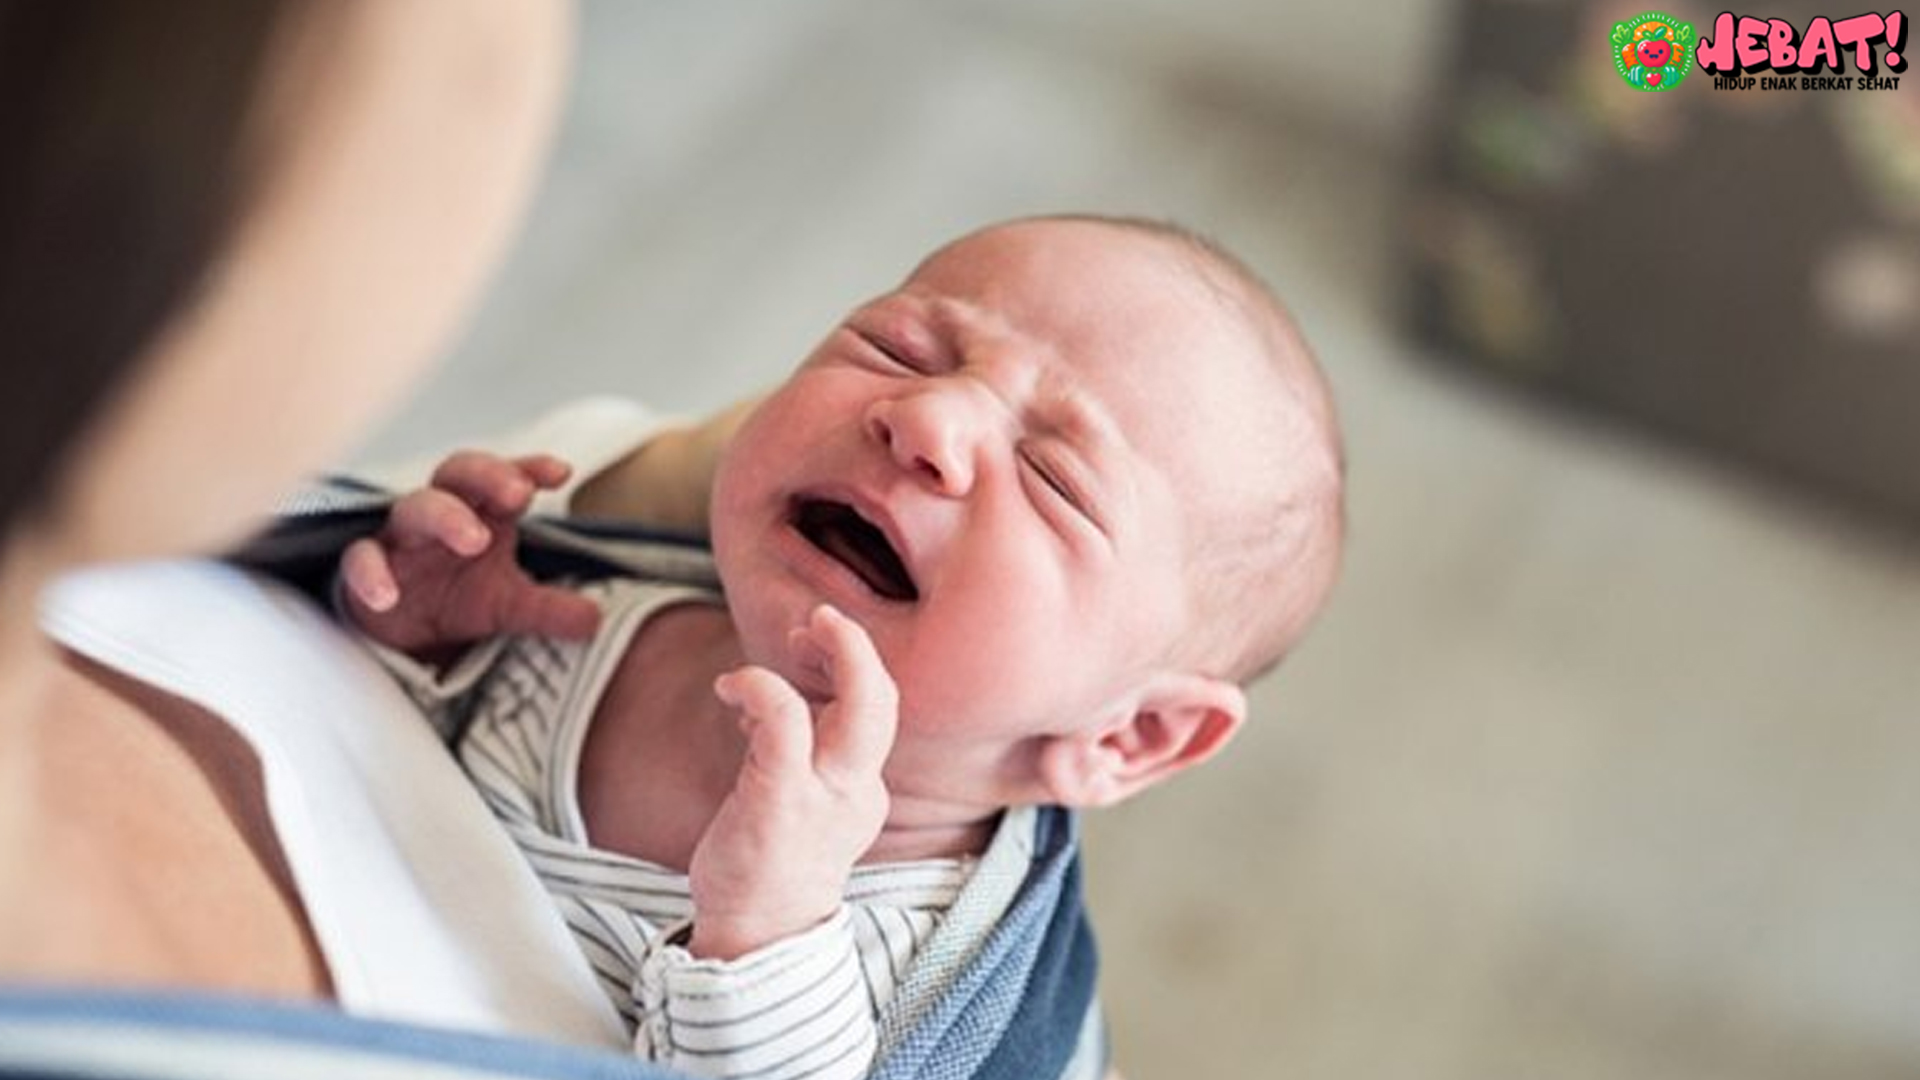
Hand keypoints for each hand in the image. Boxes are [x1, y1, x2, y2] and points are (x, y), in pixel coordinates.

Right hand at [340, 450, 600, 655]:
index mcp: (480, 513)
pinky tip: (387, 595)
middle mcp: (440, 514)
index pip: (506, 478)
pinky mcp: (363, 569)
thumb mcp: (510, 606)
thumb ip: (551, 610)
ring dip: (444, 516)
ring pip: (413, 508)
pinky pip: (361, 559)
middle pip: (458, 474)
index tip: (561, 472)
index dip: (529, 468)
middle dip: (488, 476)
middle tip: (519, 494)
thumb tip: (596, 622)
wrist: (401, 634)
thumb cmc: (457, 597)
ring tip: (475, 539)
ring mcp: (400, 539)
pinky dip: (371, 573)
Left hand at [687, 604, 897, 959]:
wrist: (755, 935)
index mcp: (861, 786)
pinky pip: (785, 723)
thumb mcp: (797, 797)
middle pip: (885, 703)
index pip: (876, 709)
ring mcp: (824, 797)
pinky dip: (761, 686)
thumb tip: (772, 692)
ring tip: (790, 639)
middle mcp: (856, 789)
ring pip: (857, 708)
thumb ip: (795, 745)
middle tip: (823, 616)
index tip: (809, 646)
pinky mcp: (781, 803)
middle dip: (860, 647)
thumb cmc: (769, 861)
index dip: (848, 665)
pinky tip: (731, 686)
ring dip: (832, 652)